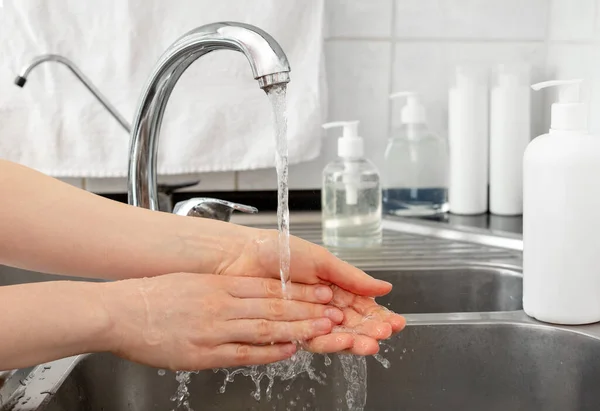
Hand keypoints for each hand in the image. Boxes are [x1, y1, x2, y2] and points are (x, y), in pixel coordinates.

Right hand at [101, 273, 344, 370]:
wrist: (120, 312)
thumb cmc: (153, 296)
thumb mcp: (193, 283)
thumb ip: (222, 290)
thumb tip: (250, 295)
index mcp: (219, 286)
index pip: (269, 288)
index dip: (298, 290)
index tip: (320, 291)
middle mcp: (222, 305)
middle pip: (274, 306)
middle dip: (308, 308)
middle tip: (333, 310)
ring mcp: (214, 330)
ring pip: (266, 328)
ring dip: (298, 328)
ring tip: (322, 328)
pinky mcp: (204, 354)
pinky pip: (244, 353)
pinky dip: (270, 352)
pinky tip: (289, 350)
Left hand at [219, 229, 405, 354]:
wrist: (243, 256)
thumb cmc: (278, 251)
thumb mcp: (322, 260)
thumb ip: (352, 277)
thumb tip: (384, 287)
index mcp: (334, 288)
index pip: (362, 307)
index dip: (378, 316)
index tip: (395, 322)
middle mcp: (322, 307)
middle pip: (352, 326)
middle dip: (370, 331)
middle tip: (383, 334)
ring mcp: (306, 320)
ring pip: (336, 337)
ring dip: (354, 341)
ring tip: (369, 342)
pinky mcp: (289, 331)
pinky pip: (312, 341)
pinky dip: (329, 343)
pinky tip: (343, 340)